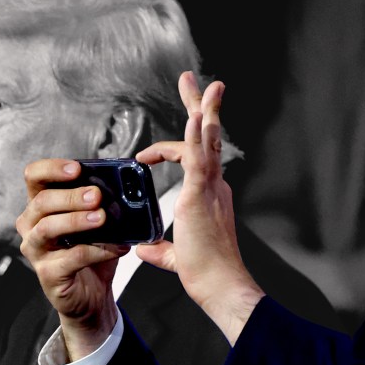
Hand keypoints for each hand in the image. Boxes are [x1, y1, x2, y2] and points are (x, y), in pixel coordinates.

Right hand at [16, 158, 128, 360]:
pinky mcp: (48, 274)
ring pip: (47, 228)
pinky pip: (70, 258)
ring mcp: (35, 250)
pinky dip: (97, 251)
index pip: (34, 177)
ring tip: (101, 218)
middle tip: (97, 195)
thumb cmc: (91, 250)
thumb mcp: (97, 221)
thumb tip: (124, 185)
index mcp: (40, 205)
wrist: (92, 294)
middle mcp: (31, 225)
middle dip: (71, 196)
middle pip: (42, 201)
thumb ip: (102, 202)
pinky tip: (118, 248)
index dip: (52, 168)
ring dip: (76, 220)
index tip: (77, 168)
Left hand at [136, 71, 264, 344]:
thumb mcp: (174, 254)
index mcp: (210, 195)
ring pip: (208, 139)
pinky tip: (196, 116)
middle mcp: (215, 185)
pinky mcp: (201, 194)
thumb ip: (160, 247)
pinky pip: (199, 158)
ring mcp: (210, 187)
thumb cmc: (206, 273)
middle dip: (202, 106)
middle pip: (209, 137)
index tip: (145, 156)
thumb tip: (143, 247)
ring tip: (198, 82)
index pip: (195, 158)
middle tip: (195, 81)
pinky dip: (197, 135)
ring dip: (203, 108)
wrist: (220, 284)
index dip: (170, 149)